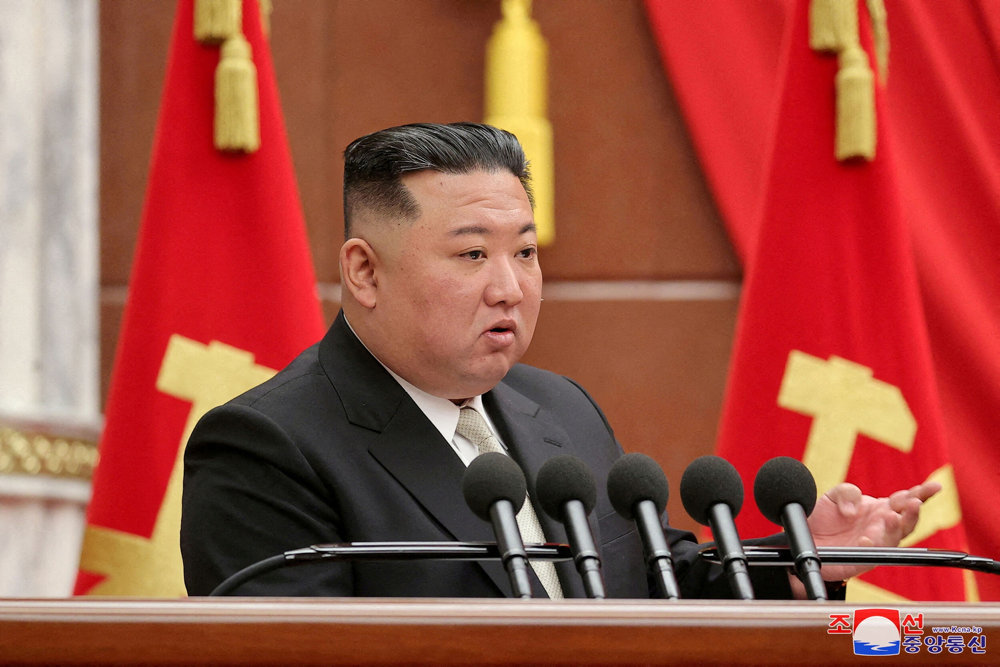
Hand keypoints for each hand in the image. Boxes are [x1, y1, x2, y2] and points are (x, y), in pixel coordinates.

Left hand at [806, 480, 940, 581]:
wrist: (806, 539)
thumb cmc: (824, 517)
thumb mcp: (834, 495)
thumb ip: (847, 493)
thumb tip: (855, 509)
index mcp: (881, 509)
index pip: (906, 500)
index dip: (921, 493)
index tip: (935, 486)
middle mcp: (882, 527)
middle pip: (906, 521)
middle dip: (913, 512)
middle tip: (915, 503)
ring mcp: (874, 545)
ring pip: (893, 539)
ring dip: (895, 528)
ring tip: (892, 517)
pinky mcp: (861, 561)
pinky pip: (869, 555)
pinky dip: (869, 546)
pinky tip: (865, 540)